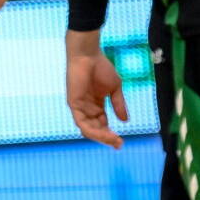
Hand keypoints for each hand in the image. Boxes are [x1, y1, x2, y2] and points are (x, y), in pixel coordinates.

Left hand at [65, 31, 127, 148]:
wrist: (88, 55)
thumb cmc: (100, 67)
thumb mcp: (114, 88)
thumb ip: (118, 104)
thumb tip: (125, 121)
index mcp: (96, 105)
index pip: (102, 124)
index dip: (110, 135)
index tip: (121, 142)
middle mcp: (87, 108)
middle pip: (96, 129)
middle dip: (107, 138)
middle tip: (119, 144)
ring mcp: (79, 107)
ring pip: (88, 129)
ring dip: (101, 137)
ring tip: (113, 140)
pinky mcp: (73, 104)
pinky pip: (81, 123)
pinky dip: (92, 131)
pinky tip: (103, 134)